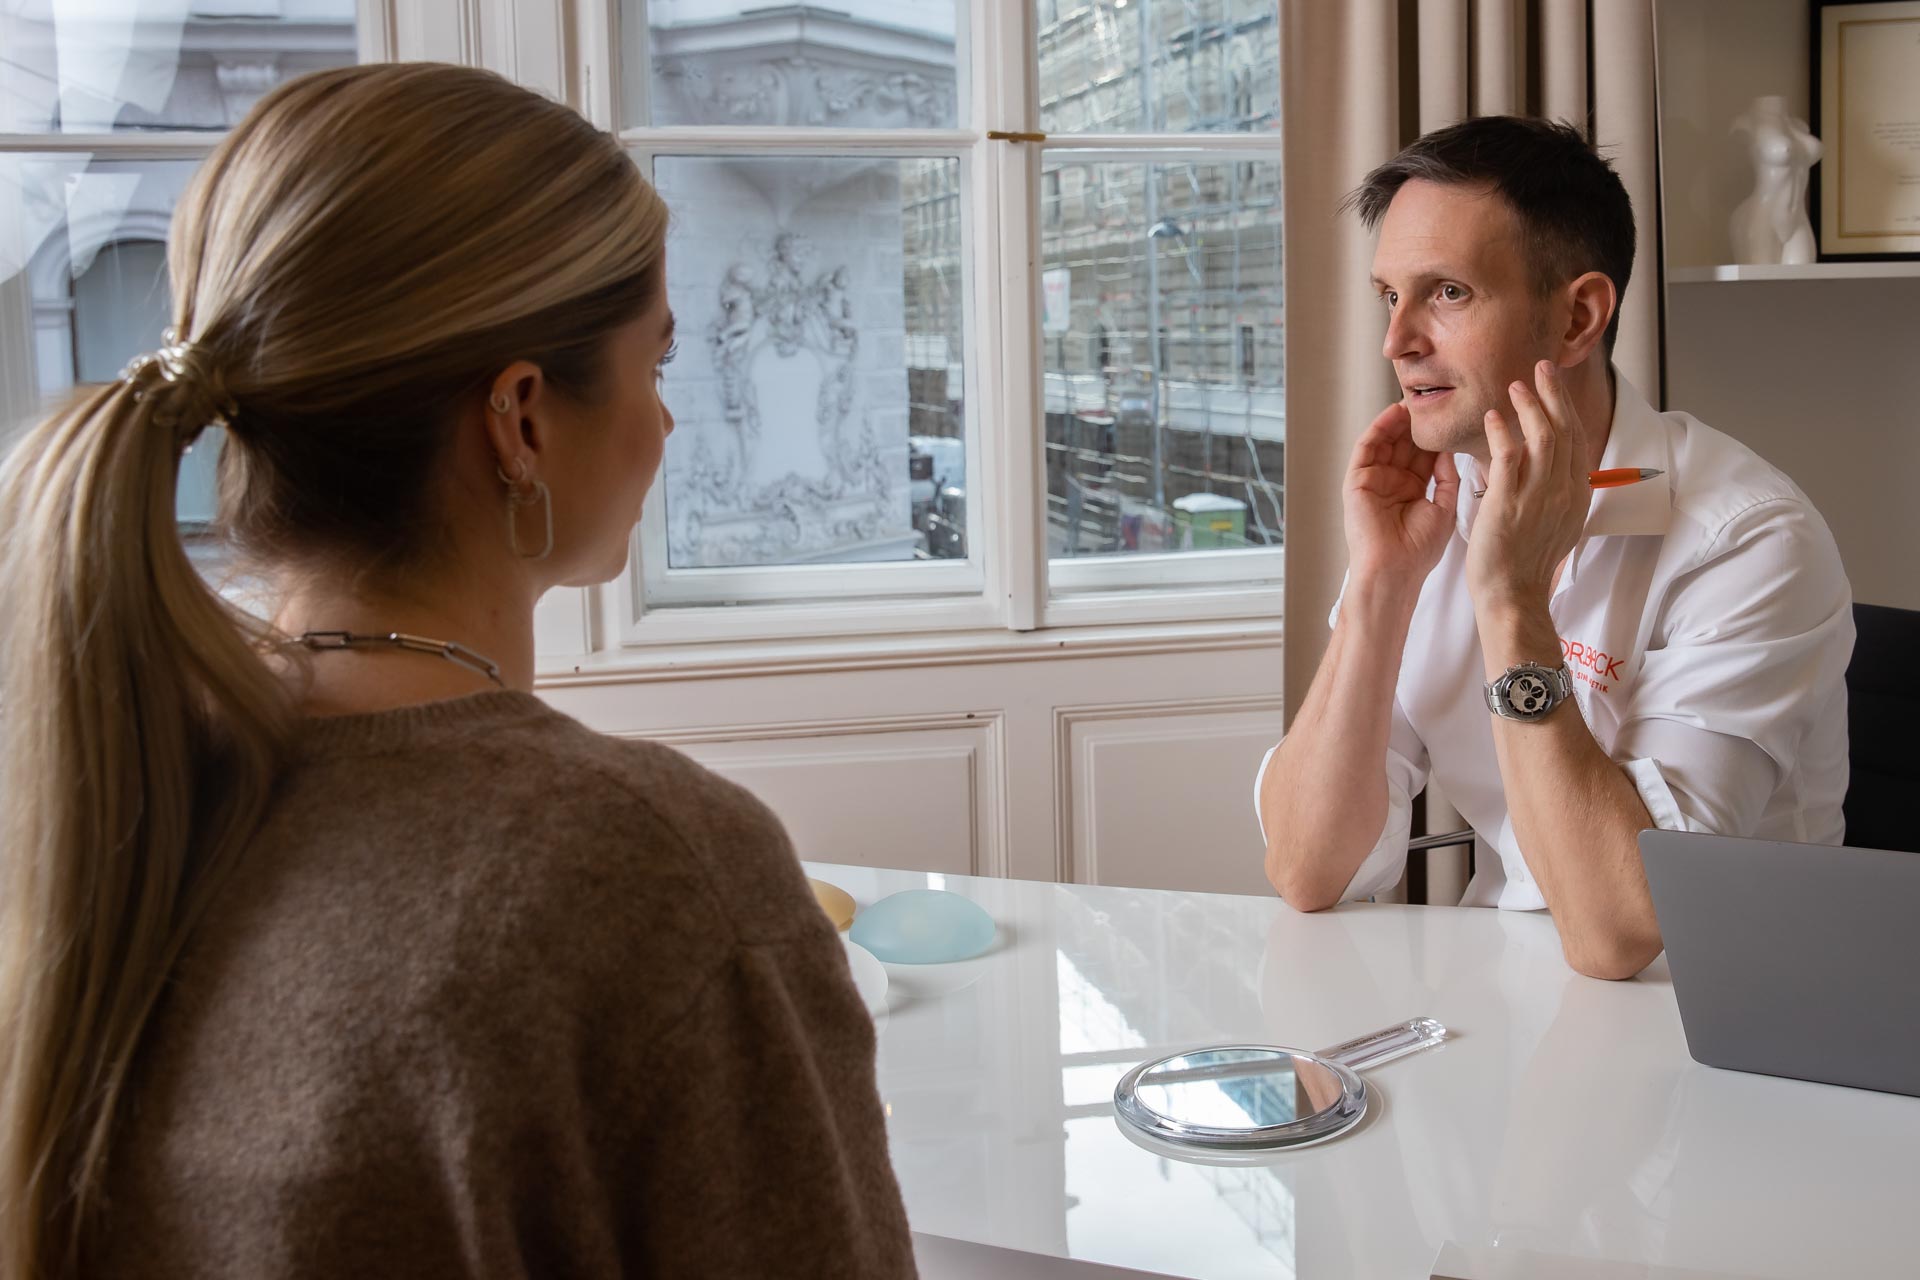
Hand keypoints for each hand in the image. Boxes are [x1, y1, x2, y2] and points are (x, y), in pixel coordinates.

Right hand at [1342, 401, 1460, 593]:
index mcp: (1411, 491)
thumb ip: (1447, 478)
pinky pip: (1366, 449)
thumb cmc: (1418, 549)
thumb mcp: (1444, 508)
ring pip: (1385, 442)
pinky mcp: (1357, 482)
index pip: (1423, 456)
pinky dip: (1378, 429)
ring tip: (1412, 401)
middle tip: (1430, 401)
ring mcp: (1373, 482)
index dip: (1435, 436)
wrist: (1394, 570)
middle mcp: (1392, 483)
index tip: (1451, 416)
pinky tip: (1392, 414)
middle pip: (1404, 445)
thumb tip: (1450, 450)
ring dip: (1397, 421)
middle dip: (1415, 424)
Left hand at [1465, 360, 1588, 614]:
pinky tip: (1494, 417)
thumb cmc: (1526, 563)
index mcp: (1577, 494)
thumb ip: (1554, 491)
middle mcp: (1564, 490)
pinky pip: (1510, 455)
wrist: (1513, 594)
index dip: (1565, 408)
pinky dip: (1504, 431)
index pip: (1576, 439)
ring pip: (1543, 435)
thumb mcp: (1555, 522)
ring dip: (1530, 405)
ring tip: (1516, 384)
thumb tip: (1546, 467)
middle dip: (1554, 394)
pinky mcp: (1510, 501)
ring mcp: (1540, 495)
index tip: (1553, 387)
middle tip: (1542, 368)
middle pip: (1565, 429)